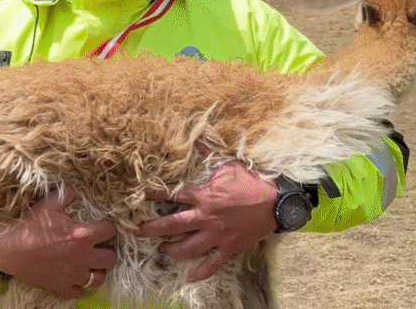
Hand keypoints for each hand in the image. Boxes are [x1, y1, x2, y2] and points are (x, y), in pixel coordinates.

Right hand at [0, 185, 117, 298]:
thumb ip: (69, 195)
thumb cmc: (29, 225)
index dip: (108, 227)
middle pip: (111, 259)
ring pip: (99, 279)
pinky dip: (79, 284)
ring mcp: (72, 276)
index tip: (101, 226)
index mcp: (82, 236)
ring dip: (97, 270)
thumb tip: (81, 194)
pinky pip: (80, 292)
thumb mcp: (49, 203)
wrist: (7, 250)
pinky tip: (73, 275)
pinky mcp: (61, 287)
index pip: (110, 231)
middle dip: (107, 250)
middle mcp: (82, 258)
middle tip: (97, 245)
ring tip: (89, 262)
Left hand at [137, 160, 277, 281]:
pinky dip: (200, 272)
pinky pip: (212, 264)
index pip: (172, 196)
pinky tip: (190, 277)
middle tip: (138, 230)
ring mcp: (217, 235)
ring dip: (171, 250)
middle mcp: (206, 217)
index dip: (153, 195)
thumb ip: (209, 153)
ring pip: (188, 248)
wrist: (277, 202)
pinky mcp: (229, 248)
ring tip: (162, 249)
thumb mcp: (229, 164)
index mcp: (204, 196)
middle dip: (152, 229)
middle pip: (172, 225)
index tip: (139, 196)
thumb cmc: (252, 181)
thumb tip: (196, 138)